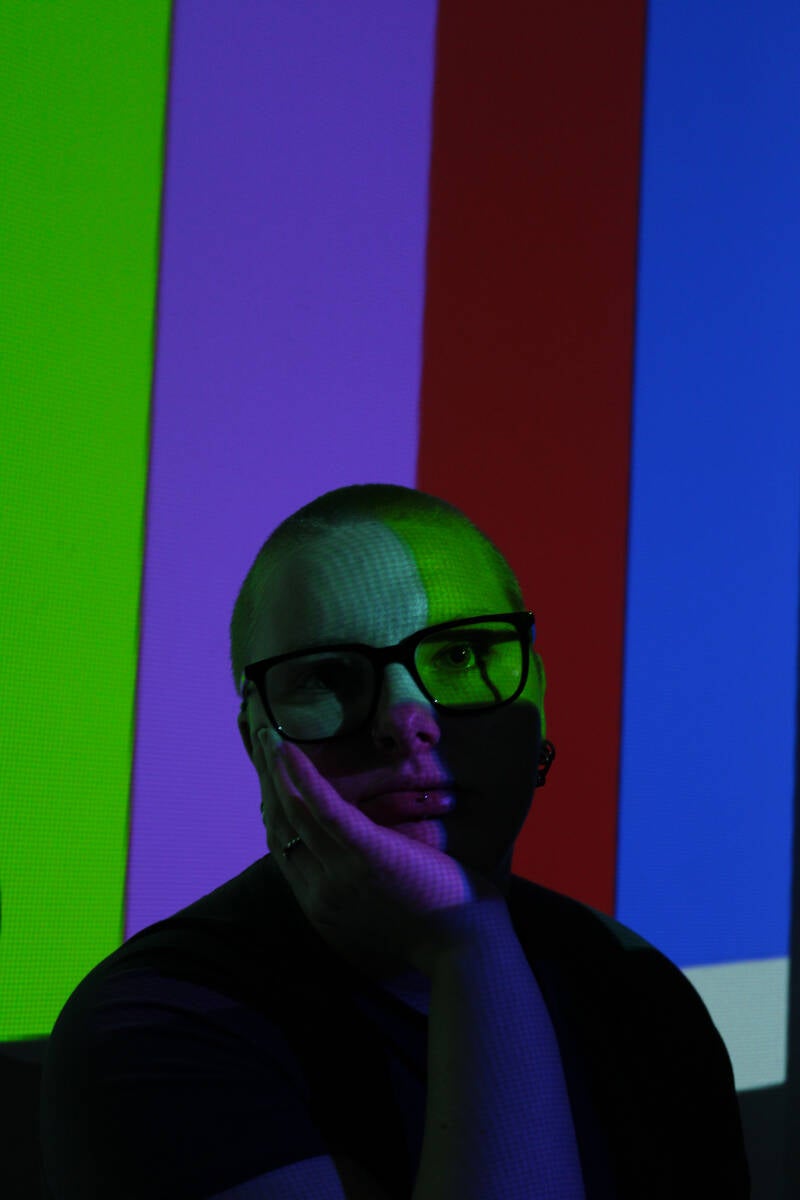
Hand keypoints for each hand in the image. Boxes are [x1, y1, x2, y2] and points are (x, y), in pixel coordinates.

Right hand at [254, 726, 506, 976]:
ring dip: (277, 768)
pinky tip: (288, 752)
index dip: (272, 806)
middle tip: (259, 741)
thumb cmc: (438, 929)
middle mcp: (320, 889)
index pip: (284, 847)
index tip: (267, 776)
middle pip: (281, 825)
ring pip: (295, 813)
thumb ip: (357, 887)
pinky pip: (326, 810)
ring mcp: (341, 872)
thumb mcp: (379, 913)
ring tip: (268, 733)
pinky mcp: (367, 854)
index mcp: (321, 904)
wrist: (466, 949)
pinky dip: (304, 779)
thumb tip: (354, 856)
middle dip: (267, 779)